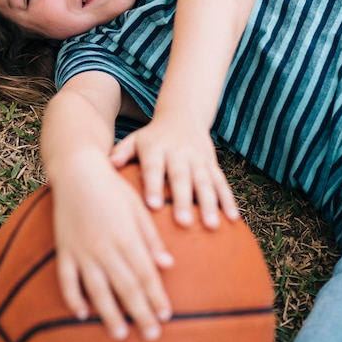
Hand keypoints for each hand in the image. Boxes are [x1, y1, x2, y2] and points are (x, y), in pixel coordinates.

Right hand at [52, 160, 173, 341]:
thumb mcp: (138, 207)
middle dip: (140, 313)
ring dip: (109, 314)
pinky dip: (73, 298)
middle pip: (125, 287)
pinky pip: (66, 279)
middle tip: (152, 335)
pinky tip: (82, 314)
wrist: (76, 170)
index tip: (166, 316)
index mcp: (126, 235)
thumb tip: (168, 266)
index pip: (145, 274)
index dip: (156, 297)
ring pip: (96, 290)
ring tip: (121, 335)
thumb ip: (151, 238)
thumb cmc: (112, 187)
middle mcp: (104, 246)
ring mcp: (81, 250)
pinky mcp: (63, 248)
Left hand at [109, 115, 238, 227]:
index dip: (153, 185)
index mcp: (156, 148)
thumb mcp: (135, 139)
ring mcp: (198, 158)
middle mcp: (179, 153)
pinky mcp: (212, 164)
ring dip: (210, 204)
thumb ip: (122, 152)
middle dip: (183, 200)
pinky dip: (228, 200)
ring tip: (212, 226)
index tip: (152, 205)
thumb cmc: (152, 137)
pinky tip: (233, 219)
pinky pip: (221, 182)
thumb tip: (109, 164)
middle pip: (181, 177)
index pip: (153, 168)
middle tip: (183, 223)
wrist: (183, 115)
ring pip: (205, 182)